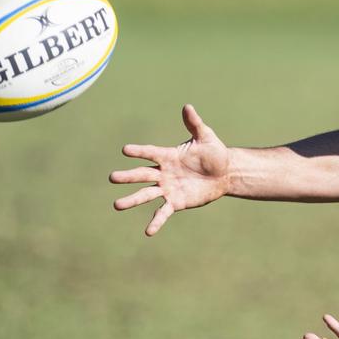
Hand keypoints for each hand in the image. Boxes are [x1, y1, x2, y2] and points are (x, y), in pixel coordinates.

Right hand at [110, 104, 230, 235]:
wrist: (226, 173)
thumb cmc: (214, 153)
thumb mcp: (206, 137)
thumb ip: (195, 124)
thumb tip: (187, 106)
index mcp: (168, 156)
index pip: (150, 152)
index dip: (139, 151)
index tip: (125, 149)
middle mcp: (163, 173)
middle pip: (142, 174)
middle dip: (128, 176)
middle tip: (112, 178)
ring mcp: (168, 188)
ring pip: (146, 194)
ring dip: (132, 200)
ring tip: (117, 205)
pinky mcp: (176, 202)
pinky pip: (163, 212)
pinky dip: (156, 221)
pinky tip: (148, 232)